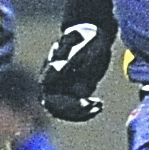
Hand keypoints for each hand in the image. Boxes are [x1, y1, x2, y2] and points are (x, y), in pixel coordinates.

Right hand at [38, 0, 116, 122]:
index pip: (49, 93)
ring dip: (79, 113)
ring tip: (97, 106)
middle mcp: (52, 81)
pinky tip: (98, 105)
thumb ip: (70, 60)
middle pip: (53, 105)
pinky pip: (73, 108)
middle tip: (93, 106)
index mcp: (51, 70)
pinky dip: (85, 111)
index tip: (84, 99)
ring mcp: (61, 87)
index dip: (64, 101)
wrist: (93, 35)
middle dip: (72, 110)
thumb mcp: (82, 48)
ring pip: (62, 110)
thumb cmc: (87, 39)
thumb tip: (57, 70)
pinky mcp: (72, 91)